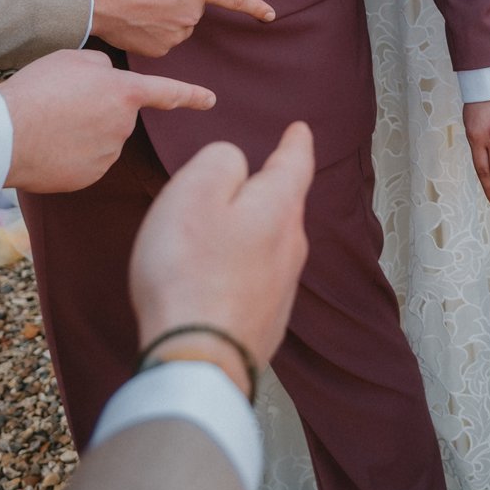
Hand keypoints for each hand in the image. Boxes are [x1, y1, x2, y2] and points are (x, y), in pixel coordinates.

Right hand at [0, 49, 214, 192]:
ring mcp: (108, 155)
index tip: (211, 99)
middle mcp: (123, 126)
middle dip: (97, 110)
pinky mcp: (89, 176)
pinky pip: (86, 161)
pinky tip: (48, 146)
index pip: (167, 93)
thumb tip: (110, 80)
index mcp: (124, 93)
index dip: (191, 95)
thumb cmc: (37, 90)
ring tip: (48, 124)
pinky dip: (71, 155)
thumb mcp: (73, 59)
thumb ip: (103, 67)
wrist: (5, 134)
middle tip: (60, 104)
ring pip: (101, 138)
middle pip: (117, 115)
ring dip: (82, 132)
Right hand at [89, 0, 275, 57]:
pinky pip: (164, 41)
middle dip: (177, 5)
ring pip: (178, 28)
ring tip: (139, 8)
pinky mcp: (163, 50)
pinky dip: (153, 34)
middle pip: (192, 12)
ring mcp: (178, 34)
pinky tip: (136, 23)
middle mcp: (192, 13)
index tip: (271, 15)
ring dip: (164, 20)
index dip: (253, 6)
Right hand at [129, 122, 313, 393]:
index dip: (296, 142)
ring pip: (273, 243)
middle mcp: (290, 246)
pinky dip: (243, 267)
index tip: (300, 130)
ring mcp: (281, 288)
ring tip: (236, 222)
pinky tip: (224, 275)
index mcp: (278, 207)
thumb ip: (219, 163)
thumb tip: (236, 164)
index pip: (295, 163)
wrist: (198, 359)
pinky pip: (258, 279)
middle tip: (263, 172)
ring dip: (256, 229)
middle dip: (273, 187)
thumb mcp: (193, 192)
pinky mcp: (265, 321)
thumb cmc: (189, 270)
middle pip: (285, 205)